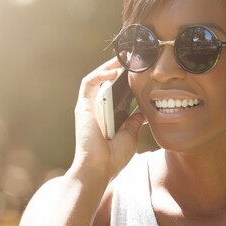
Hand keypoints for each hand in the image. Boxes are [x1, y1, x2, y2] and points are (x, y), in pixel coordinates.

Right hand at [71, 58, 144, 179]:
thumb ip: (134, 122)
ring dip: (109, 66)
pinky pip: (89, 83)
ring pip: (97, 79)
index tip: (142, 72)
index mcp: (109, 116)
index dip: (128, 82)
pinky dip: (100, 74)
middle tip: (134, 58)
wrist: (99, 168)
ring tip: (124, 58)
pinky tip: (114, 71)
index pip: (119, 93)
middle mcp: (98, 109)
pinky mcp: (82, 106)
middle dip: (119, 69)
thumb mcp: (130, 136)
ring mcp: (89, 107)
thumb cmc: (113, 157)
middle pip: (108, 83)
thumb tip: (143, 113)